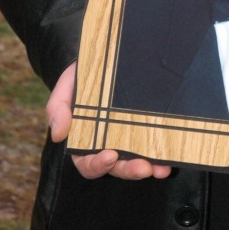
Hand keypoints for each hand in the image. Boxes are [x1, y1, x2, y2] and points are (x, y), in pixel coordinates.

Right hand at [46, 61, 171, 180]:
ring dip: (150, 167)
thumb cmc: (79, 79)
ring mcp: (129, 138)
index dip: (98, 165)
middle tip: (143, 167)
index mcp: (86, 143)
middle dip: (130, 170)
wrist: (101, 59)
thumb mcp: (64, 91)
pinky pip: (153, 145)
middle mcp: (108, 144)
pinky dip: (162, 154)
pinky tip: (170, 156)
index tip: (110, 156)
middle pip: (117, 167)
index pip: (89, 164)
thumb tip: (59, 134)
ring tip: (161, 168)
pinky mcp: (145, 128)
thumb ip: (57, 110)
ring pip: (137, 161)